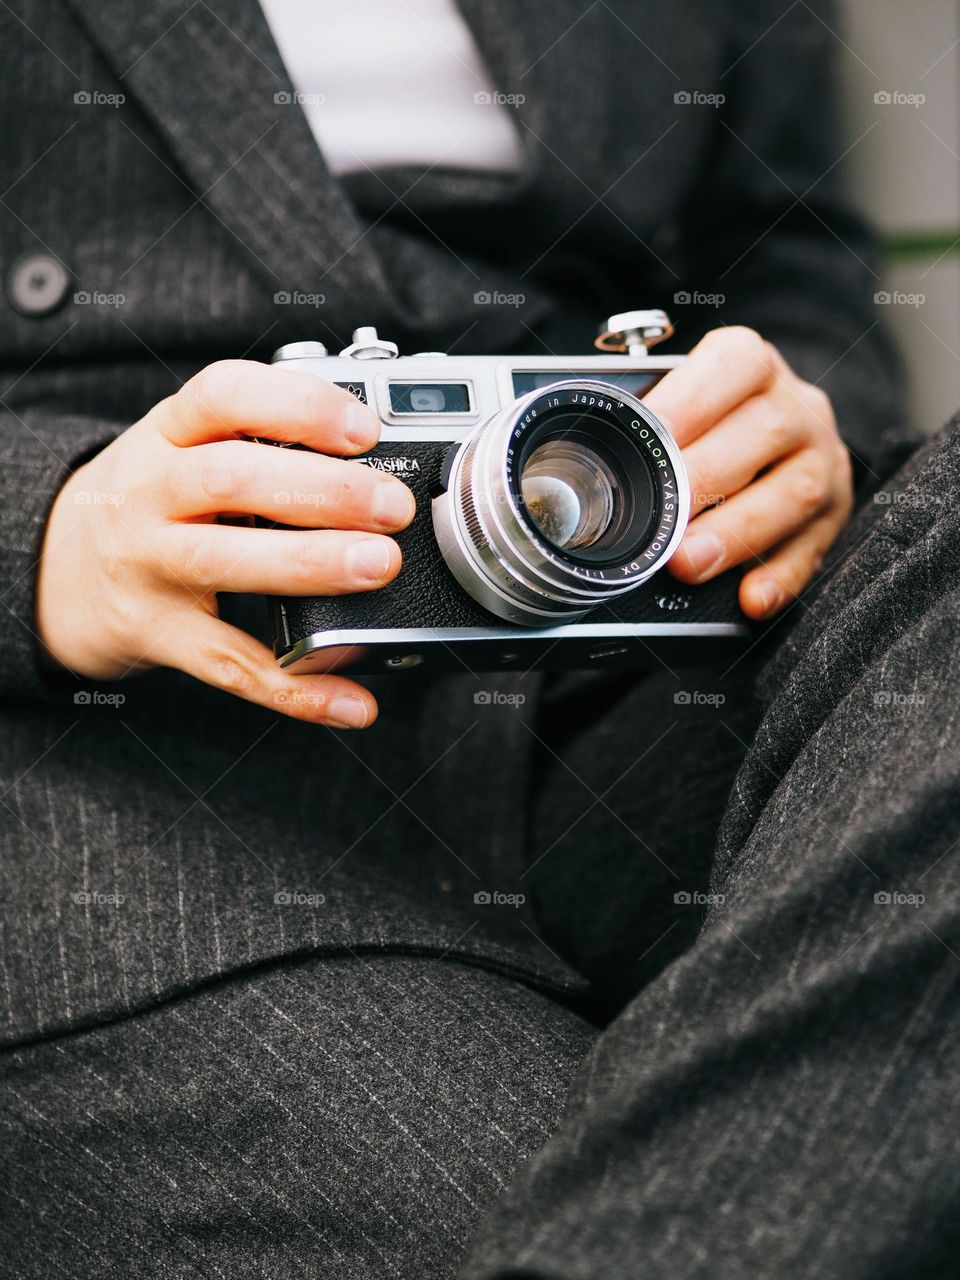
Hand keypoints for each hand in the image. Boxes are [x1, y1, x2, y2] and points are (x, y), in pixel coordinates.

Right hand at [36, 361, 415, 727]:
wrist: (55, 567)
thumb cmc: (151, 500)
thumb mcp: (184, 449)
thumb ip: (260, 443)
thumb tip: (381, 459)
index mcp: (168, 433)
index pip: (224, 396)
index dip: (297, 405)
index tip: (361, 428)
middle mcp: (149, 492)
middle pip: (230, 478)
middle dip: (323, 489)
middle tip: (391, 506)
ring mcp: (147, 564)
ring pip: (224, 560)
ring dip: (310, 562)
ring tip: (379, 565)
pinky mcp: (156, 632)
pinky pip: (229, 663)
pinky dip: (296, 688)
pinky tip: (350, 702)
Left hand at [644, 326, 852, 619]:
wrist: (781, 434)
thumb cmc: (710, 422)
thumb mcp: (681, 400)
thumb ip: (647, 422)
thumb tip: (584, 458)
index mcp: (751, 365)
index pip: (729, 367)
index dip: (685, 406)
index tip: (645, 445)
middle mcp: (797, 406)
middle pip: (764, 433)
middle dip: (707, 483)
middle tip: (662, 524)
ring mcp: (823, 458)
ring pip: (796, 493)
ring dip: (739, 534)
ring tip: (691, 564)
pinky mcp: (836, 512)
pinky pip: (815, 547)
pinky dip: (781, 577)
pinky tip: (751, 598)